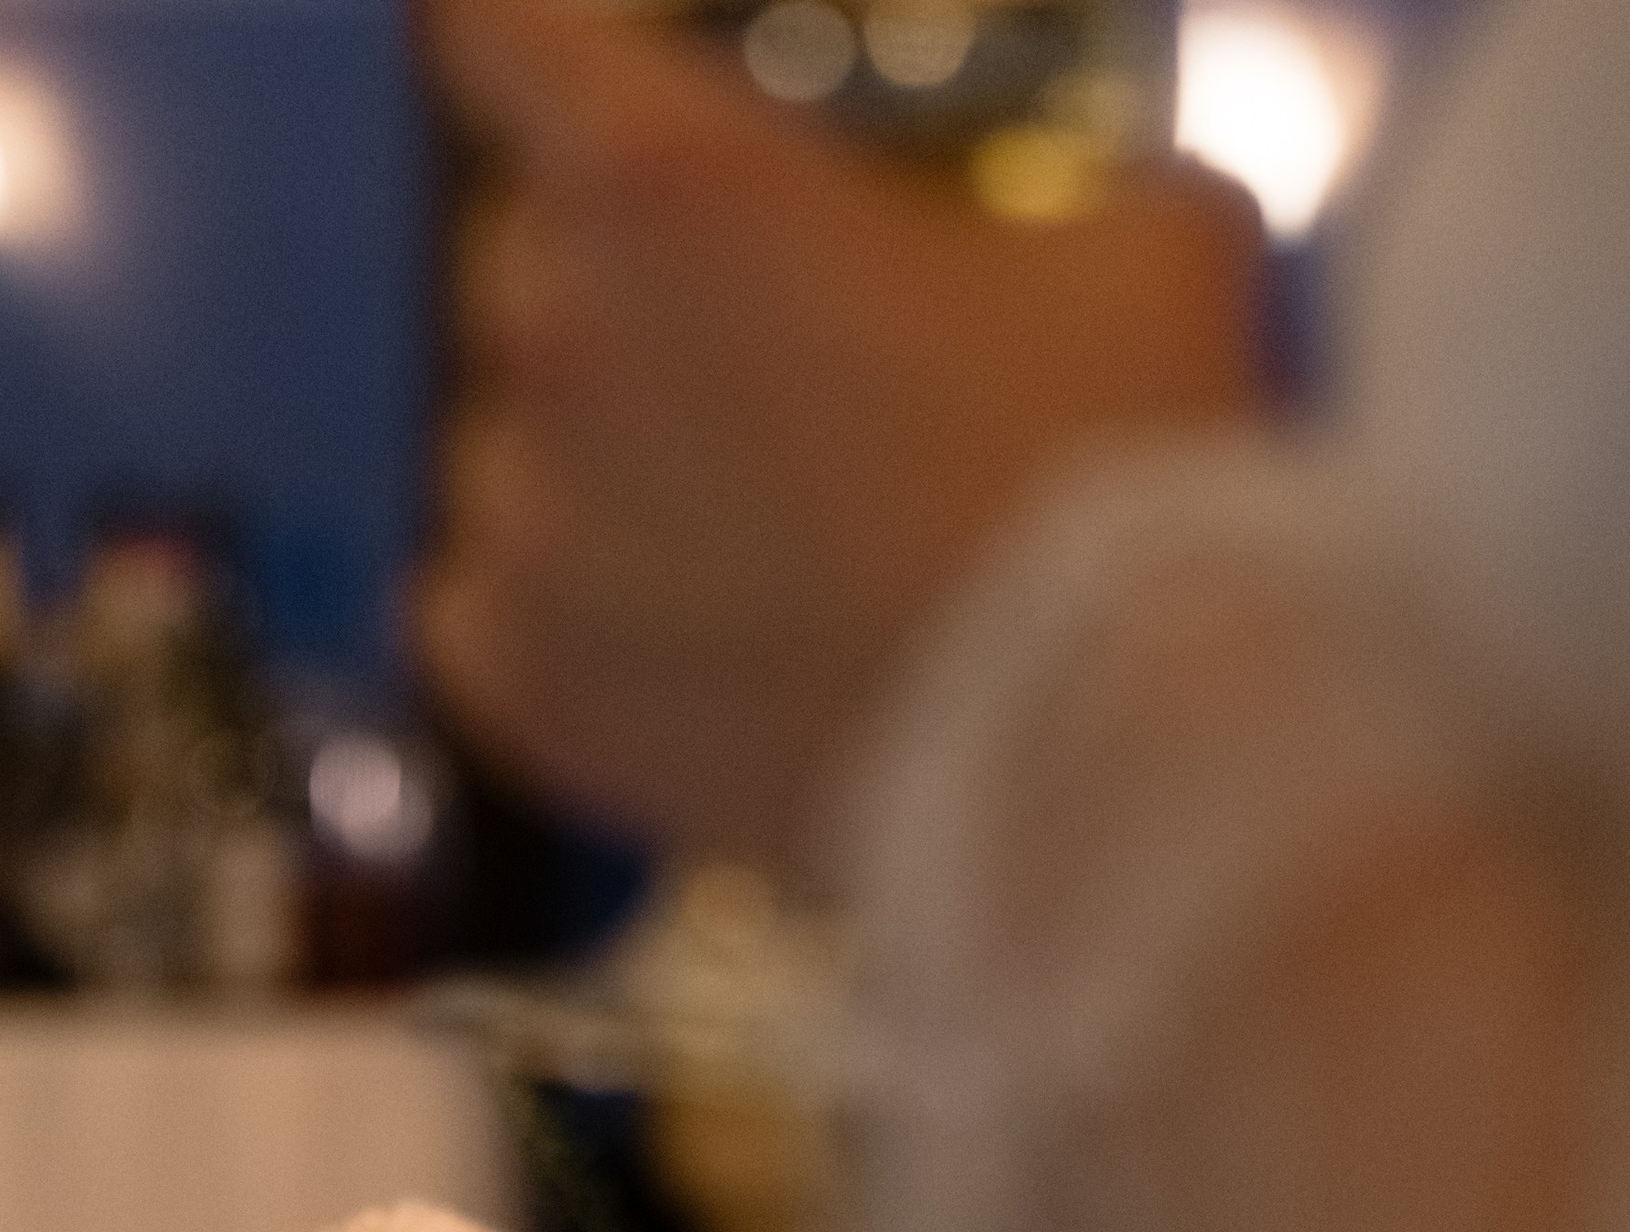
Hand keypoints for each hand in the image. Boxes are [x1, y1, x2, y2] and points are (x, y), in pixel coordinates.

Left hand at [415, 0, 1257, 861]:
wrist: (1094, 761)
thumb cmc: (1114, 494)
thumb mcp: (1154, 256)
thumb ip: (1080, 200)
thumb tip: (1103, 228)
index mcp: (672, 177)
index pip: (500, 39)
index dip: (528, 54)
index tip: (546, 75)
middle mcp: (562, 335)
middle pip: (519, 264)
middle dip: (624, 295)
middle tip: (759, 373)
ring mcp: (531, 523)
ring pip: (506, 450)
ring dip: (598, 471)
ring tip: (744, 537)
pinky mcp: (534, 690)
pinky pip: (475, 612)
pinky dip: (548, 614)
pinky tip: (651, 626)